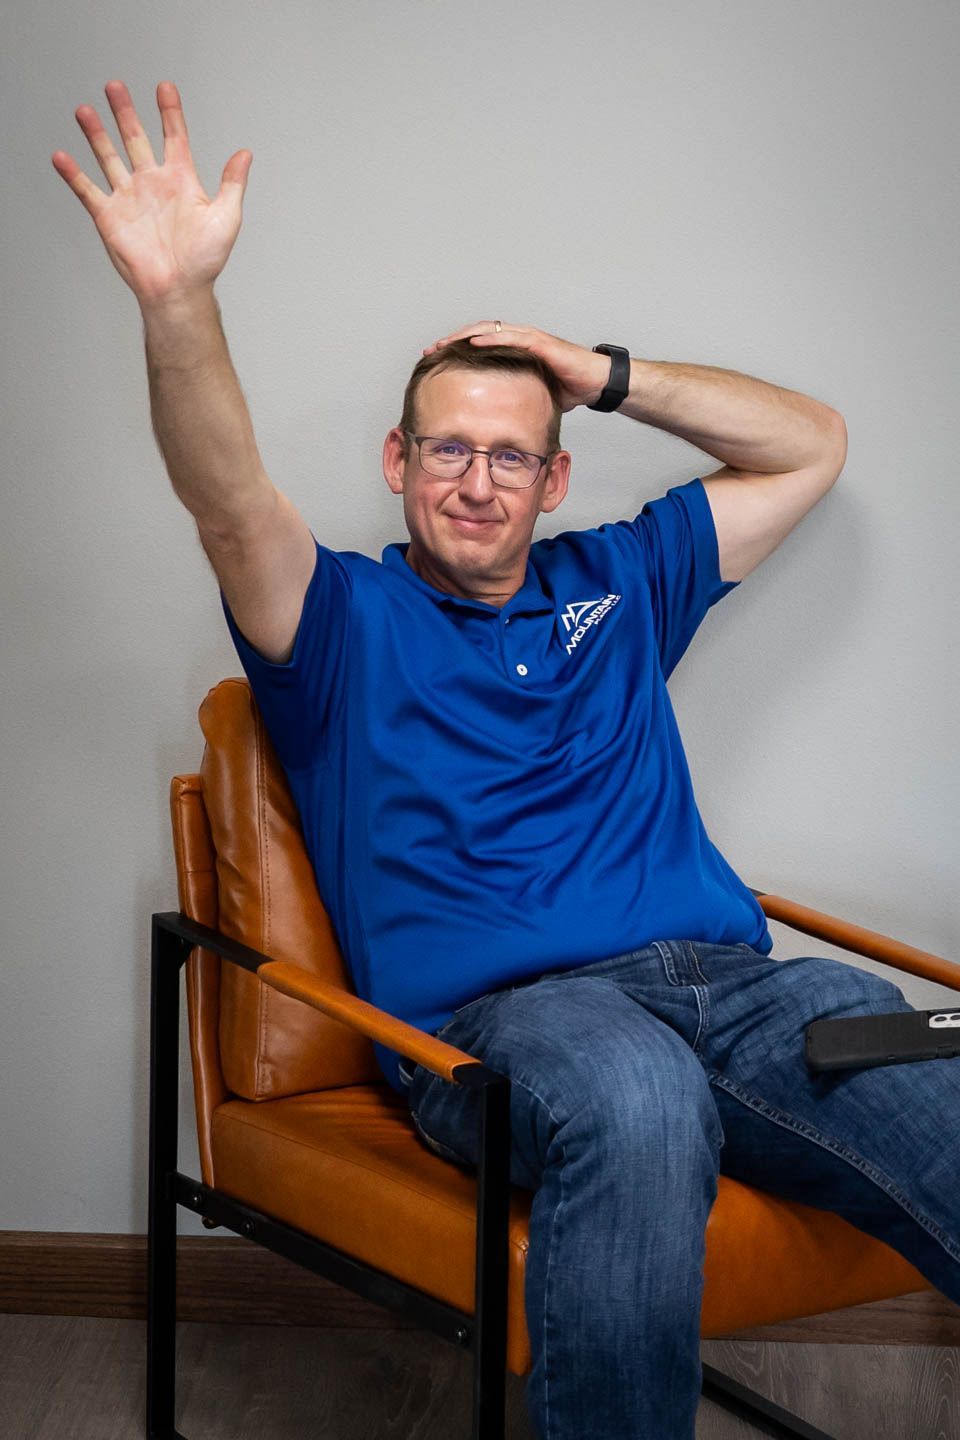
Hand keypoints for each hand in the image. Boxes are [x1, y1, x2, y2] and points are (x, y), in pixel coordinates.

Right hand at [52, 80, 252, 306]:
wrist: (178, 290)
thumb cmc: (205, 260)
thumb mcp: (226, 217)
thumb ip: (232, 183)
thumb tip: (245, 153)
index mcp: (181, 180)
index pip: (174, 136)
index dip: (170, 112)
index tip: (164, 87)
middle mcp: (152, 183)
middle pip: (135, 138)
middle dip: (125, 112)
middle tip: (115, 86)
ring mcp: (129, 198)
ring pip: (109, 157)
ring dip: (96, 134)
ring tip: (85, 111)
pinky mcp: (109, 216)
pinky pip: (88, 191)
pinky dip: (73, 174)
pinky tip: (61, 156)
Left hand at [422, 321, 613, 412]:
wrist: (595, 383)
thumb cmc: (567, 388)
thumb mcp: (529, 397)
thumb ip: (510, 402)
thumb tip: (492, 423)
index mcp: (513, 352)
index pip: (478, 346)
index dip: (455, 351)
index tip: (435, 361)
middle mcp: (519, 340)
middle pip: (477, 333)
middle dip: (452, 341)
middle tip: (429, 350)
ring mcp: (530, 338)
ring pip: (490, 330)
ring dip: (465, 335)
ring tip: (444, 343)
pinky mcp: (541, 343)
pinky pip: (512, 337)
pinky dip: (491, 338)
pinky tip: (474, 342)